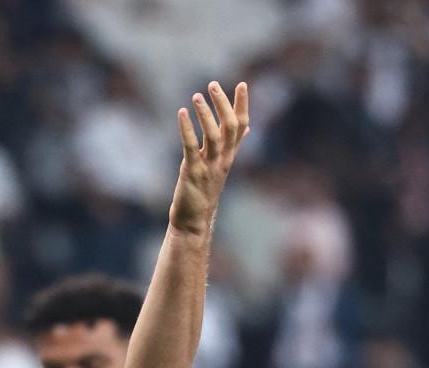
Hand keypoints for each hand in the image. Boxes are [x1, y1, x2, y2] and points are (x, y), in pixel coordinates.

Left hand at [170, 81, 249, 237]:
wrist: (193, 221)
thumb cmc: (205, 192)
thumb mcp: (221, 166)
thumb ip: (233, 145)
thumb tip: (246, 128)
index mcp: (229, 156)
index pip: (241, 126)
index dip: (242, 105)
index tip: (242, 84)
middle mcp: (222, 159)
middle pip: (230, 127)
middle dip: (223, 104)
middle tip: (213, 85)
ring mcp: (208, 166)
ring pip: (213, 135)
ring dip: (205, 113)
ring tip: (196, 96)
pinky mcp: (192, 172)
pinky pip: (191, 147)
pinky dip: (187, 128)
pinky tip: (181, 113)